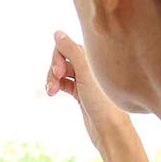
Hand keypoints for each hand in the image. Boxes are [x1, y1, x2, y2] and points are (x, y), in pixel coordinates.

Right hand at [44, 30, 132, 155]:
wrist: (110, 129)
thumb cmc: (103, 102)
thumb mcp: (85, 74)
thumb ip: (71, 51)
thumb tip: (57, 32)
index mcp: (94, 57)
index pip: (66, 46)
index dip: (57, 57)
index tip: (58, 72)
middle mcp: (90, 66)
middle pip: (61, 58)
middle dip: (53, 70)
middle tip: (52, 86)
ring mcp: (85, 80)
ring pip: (61, 71)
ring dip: (52, 79)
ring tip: (50, 92)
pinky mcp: (81, 93)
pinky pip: (63, 83)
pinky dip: (55, 86)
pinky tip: (52, 93)